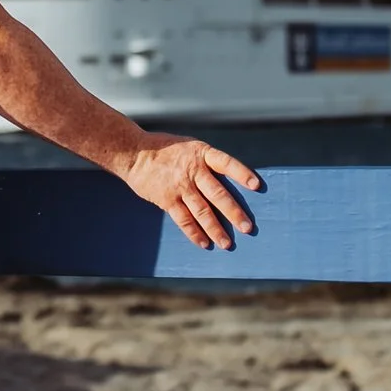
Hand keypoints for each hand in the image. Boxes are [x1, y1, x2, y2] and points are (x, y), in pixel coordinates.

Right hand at [112, 133, 262, 249]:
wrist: (134, 152)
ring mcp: (179, 186)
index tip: (256, 186)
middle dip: (234, 212)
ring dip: (216, 229)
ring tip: (227, 243)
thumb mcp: (190, 147)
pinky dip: (194, 233)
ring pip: (202, 211)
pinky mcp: (167, 199)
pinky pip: (183, 219)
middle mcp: (192, 170)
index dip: (241, 173)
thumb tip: (229, 182)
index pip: (226, 163)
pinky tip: (204, 243)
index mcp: (201, 154)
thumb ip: (207, 162)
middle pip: (217, 194)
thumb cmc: (166, 149)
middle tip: (248, 228)